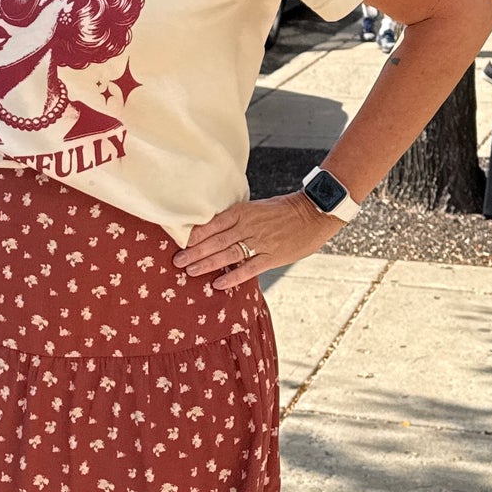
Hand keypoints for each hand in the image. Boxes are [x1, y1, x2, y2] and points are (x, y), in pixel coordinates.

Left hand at [173, 193, 339, 290]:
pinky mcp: (272, 256)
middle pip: (216, 240)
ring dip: (207, 263)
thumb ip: (238, 218)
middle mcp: (249, 225)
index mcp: (243, 211)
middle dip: (194, 251)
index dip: (195, 234)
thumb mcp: (257, 208)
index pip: (213, 223)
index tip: (179, 242)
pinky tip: (218, 283)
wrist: (314, 212)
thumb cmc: (284, 210)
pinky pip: (249, 268)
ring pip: (228, 253)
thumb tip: (214, 230)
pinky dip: (233, 276)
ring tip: (190, 271)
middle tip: (177, 261)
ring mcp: (260, 241)